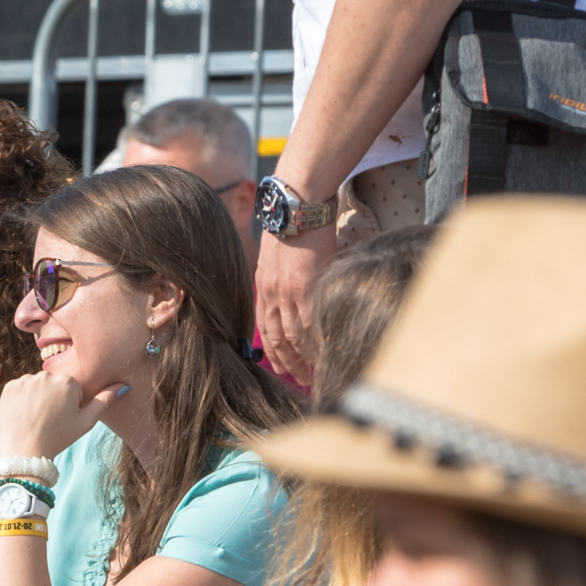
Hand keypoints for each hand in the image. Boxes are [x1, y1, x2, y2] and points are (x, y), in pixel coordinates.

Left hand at [0, 371, 125, 459]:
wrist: (26, 452)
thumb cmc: (60, 438)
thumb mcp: (86, 422)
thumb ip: (104, 401)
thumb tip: (123, 385)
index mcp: (68, 381)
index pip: (72, 388)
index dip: (70, 405)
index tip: (64, 419)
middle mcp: (46, 375)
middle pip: (53, 385)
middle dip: (53, 398)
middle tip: (50, 420)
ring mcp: (25, 380)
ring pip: (36, 386)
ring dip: (37, 398)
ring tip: (36, 418)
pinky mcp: (9, 387)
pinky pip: (19, 389)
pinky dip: (21, 400)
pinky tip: (24, 415)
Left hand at [253, 223, 336, 388]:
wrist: (299, 206)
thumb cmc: (294, 226)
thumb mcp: (277, 256)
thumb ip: (281, 279)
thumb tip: (294, 293)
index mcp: (264, 287)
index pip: (265, 326)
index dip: (272, 349)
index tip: (280, 365)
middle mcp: (271, 293)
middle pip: (276, 337)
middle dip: (286, 361)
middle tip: (298, 379)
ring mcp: (286, 292)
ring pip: (292, 335)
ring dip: (301, 358)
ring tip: (311, 374)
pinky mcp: (304, 287)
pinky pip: (308, 323)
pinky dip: (314, 342)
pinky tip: (322, 355)